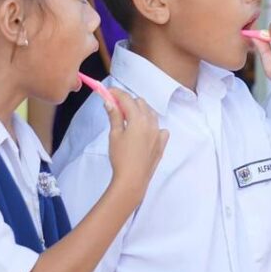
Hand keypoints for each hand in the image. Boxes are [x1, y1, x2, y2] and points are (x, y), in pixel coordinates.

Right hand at [105, 89, 167, 203]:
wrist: (132, 179)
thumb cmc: (120, 157)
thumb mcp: (114, 135)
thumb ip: (114, 116)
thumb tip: (109, 102)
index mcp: (139, 119)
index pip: (127, 99)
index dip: (117, 93)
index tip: (108, 92)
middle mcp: (151, 123)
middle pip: (140, 103)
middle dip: (128, 102)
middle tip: (116, 108)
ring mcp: (159, 133)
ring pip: (151, 114)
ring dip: (140, 111)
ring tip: (128, 119)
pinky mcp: (162, 143)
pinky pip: (159, 128)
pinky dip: (151, 126)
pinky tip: (144, 132)